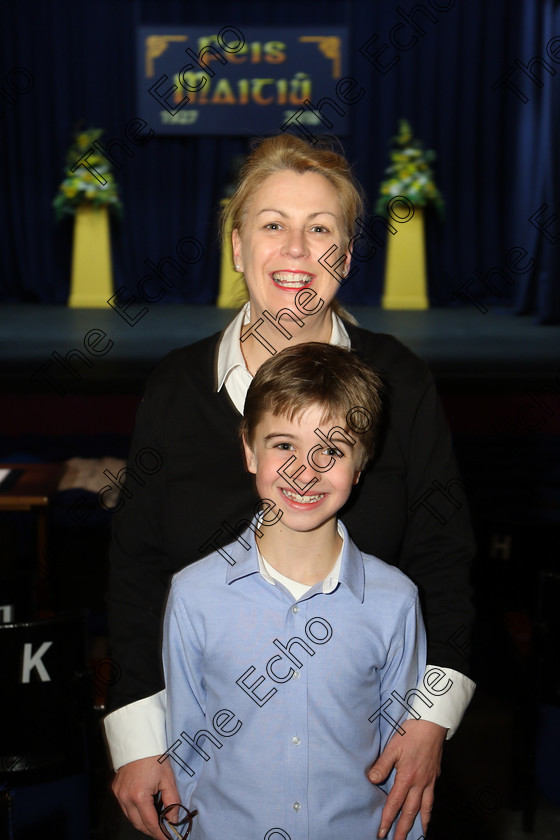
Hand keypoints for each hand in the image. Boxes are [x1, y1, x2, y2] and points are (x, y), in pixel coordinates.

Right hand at [112, 755, 179, 837]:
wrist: (139, 741)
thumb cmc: (155, 758)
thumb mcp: (168, 779)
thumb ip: (172, 802)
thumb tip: (173, 820)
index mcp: (139, 796)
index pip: (150, 824)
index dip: (160, 834)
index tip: (167, 838)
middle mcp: (125, 798)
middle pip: (139, 824)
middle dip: (151, 830)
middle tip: (163, 830)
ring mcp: (118, 794)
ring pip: (130, 817)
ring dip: (143, 821)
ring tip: (156, 818)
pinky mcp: (115, 789)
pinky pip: (125, 808)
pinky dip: (135, 811)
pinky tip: (145, 807)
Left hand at [368, 718, 446, 839]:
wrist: (432, 724)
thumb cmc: (411, 733)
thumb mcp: (392, 747)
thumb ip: (382, 765)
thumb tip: (372, 780)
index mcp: (407, 777)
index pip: (395, 803)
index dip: (388, 819)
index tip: (382, 832)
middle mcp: (419, 783)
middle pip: (410, 812)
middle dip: (403, 829)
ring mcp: (428, 781)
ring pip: (424, 808)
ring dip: (420, 823)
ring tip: (419, 835)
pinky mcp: (434, 776)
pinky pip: (432, 798)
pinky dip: (430, 809)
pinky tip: (428, 813)